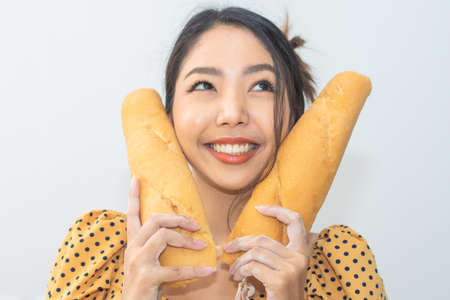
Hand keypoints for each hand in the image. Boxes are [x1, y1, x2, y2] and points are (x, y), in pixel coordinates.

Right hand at [123, 176, 216, 299]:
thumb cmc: (144, 286)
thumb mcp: (146, 262)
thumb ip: (156, 247)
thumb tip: (179, 233)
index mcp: (133, 244)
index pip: (131, 215)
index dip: (133, 196)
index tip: (136, 178)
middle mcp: (133, 249)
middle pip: (154, 220)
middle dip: (178, 219)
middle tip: (196, 225)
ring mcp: (138, 262)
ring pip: (164, 236)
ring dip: (186, 240)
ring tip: (202, 246)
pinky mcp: (147, 276)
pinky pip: (176, 269)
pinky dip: (195, 270)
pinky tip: (208, 271)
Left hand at [223, 205, 318, 299]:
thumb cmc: (282, 293)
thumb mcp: (284, 269)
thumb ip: (275, 253)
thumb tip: (248, 240)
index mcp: (302, 252)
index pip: (296, 220)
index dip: (278, 210)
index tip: (259, 208)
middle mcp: (299, 258)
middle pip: (263, 239)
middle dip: (240, 243)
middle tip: (227, 248)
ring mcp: (291, 268)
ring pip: (255, 253)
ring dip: (238, 262)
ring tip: (234, 271)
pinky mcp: (280, 280)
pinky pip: (252, 267)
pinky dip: (241, 271)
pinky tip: (239, 277)